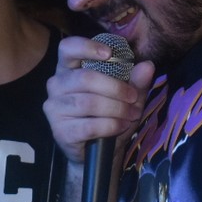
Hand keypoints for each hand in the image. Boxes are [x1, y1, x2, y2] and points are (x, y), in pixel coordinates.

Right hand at [43, 36, 155, 164]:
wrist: (97, 154)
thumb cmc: (108, 117)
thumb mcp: (126, 97)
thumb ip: (136, 81)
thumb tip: (147, 66)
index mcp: (68, 69)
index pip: (67, 48)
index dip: (86, 47)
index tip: (109, 53)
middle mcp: (56, 85)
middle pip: (85, 78)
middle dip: (115, 88)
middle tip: (133, 97)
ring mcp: (54, 109)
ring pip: (88, 103)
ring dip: (116, 109)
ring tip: (131, 114)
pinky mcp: (60, 131)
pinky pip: (89, 126)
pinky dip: (110, 125)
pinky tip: (121, 126)